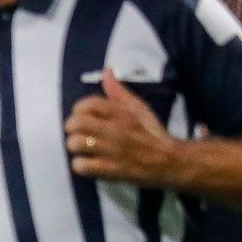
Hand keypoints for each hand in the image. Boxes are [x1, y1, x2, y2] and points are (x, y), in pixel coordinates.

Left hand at [65, 68, 177, 184]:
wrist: (169, 160)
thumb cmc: (150, 132)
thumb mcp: (138, 107)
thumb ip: (119, 91)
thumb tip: (107, 71)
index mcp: (121, 113)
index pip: (88, 104)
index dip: (78, 109)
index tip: (82, 115)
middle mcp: (115, 130)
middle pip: (76, 123)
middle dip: (72, 127)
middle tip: (78, 132)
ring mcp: (112, 150)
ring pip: (75, 143)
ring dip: (74, 146)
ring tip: (82, 147)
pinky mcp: (110, 169)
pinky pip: (81, 165)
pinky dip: (80, 165)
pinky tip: (87, 162)